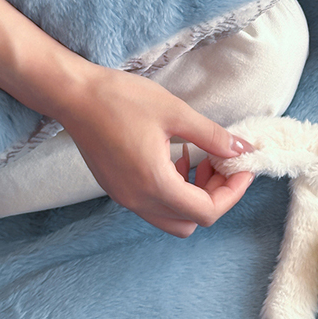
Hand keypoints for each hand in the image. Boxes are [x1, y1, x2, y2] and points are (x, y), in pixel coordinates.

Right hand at [55, 65, 254, 236]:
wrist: (74, 96)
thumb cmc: (121, 99)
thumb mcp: (175, 112)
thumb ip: (212, 136)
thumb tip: (242, 150)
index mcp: (155, 184)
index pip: (206, 212)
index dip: (232, 194)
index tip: (243, 170)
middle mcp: (138, 199)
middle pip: (189, 222)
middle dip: (213, 198)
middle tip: (222, 165)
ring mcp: (125, 197)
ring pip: (170, 217)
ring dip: (192, 195)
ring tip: (200, 159)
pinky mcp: (117, 189)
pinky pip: (152, 204)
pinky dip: (172, 190)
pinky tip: (175, 157)